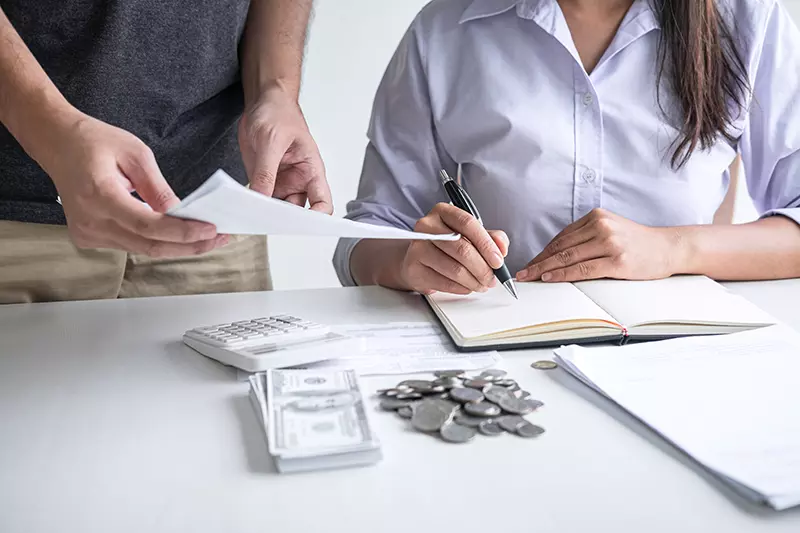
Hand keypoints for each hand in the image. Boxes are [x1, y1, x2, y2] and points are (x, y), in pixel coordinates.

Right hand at [43, 112, 224, 256]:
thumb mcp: (135, 153)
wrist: (56, 143)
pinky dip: (157, 242)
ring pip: (142, 249)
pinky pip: (131, 245)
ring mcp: (87, 233)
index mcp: (100, 195)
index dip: (182, 232)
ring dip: (176, 246)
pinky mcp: (89, 237)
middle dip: (188, 245)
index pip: (148, 226)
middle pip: (148, 246)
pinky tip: (179, 235)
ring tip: (206, 238)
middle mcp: (90, 221)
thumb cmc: (93, 142)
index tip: (211, 230)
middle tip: (218, 239)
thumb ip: (158, 187)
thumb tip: (182, 213)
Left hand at [238, 85, 331, 213]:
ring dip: (265, 213)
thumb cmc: (278, 113)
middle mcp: (298, 180)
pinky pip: (259, 199)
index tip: (302, 226)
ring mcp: (281, 181)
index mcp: (311, 170)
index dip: (316, 218)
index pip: (322, 203)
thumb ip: (266, 171)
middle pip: (297, 212)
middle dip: (284, 220)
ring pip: (276, 208)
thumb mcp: (271, 141)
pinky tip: (242, 207)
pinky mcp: (263, 179)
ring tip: (251, 217)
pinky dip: (251, 205)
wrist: (263, 102)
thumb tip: (260, 197)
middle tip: (267, 223)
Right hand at [400, 203, 508, 294]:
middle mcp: (426, 226)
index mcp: (443, 211)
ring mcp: (417, 247)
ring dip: (474, 281)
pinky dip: (461, 288)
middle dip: (483, 268)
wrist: (417, 259)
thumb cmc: (446, 245)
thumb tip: (502, 247)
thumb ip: (490, 237)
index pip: (468, 224)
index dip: (487, 244)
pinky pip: (444, 283)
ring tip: (482, 285)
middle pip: (462, 249)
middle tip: (492, 279)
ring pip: (454, 269)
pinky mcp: (413, 268)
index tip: (498, 261)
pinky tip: (467, 287)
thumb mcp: (470, 235)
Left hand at [517, 209, 678, 282]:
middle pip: (560, 247)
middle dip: (538, 261)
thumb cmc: (639, 243)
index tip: (528, 262)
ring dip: (545, 269)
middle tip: (522, 273)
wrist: (670, 247)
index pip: (561, 237)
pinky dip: (563, 274)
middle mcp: (601, 227)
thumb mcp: (611, 230)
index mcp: (596, 217)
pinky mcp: (617, 261)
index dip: (541, 252)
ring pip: (568, 258)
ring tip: (530, 278)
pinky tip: (550, 278)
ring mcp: (610, 243)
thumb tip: (557, 254)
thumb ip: (587, 237)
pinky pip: (583, 269)